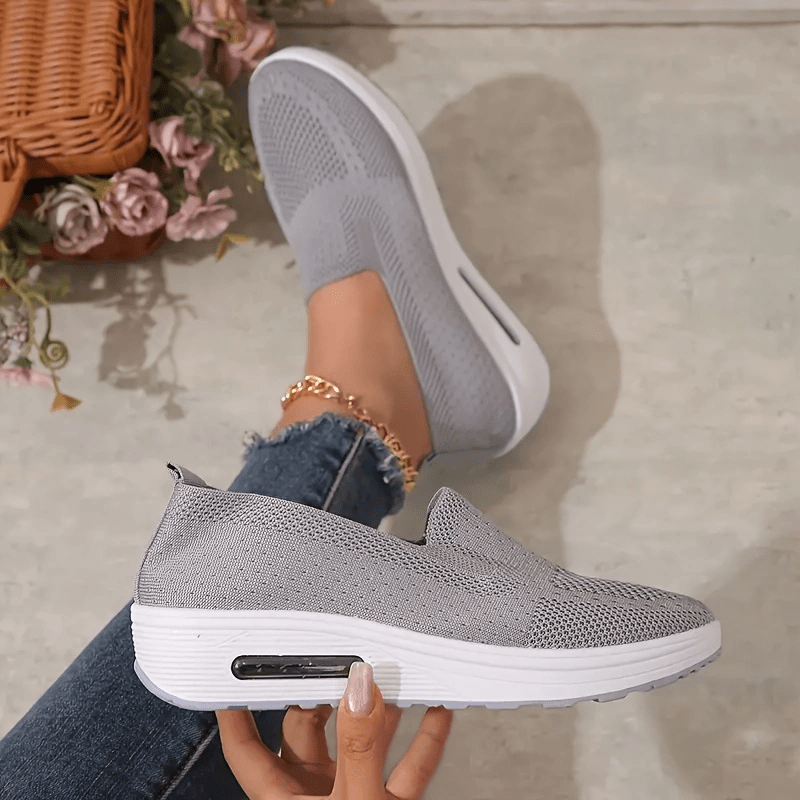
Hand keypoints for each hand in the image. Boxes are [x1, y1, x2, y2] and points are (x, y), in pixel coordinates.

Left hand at [217, 662, 452, 798]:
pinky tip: (436, 713)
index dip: (236, 710)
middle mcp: (312, 796)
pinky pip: (407, 767)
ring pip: (361, 743)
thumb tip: (359, 687)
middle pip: (309, 733)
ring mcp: (352, 799)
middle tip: (341, 660)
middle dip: (329, 696)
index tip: (235, 671)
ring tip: (395, 676)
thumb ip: (358, 747)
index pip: (246, 747)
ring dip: (383, 712)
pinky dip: (424, 740)